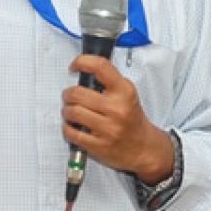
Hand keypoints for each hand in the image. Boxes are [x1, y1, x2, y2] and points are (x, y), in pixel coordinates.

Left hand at [63, 55, 172, 181]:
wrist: (144, 148)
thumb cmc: (132, 119)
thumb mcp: (127, 94)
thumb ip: (109, 82)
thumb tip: (83, 72)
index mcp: (124, 92)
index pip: (100, 66)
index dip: (82, 62)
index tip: (74, 66)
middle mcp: (117, 109)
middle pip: (77, 93)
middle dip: (68, 94)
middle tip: (69, 96)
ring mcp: (108, 129)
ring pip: (72, 112)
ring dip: (66, 110)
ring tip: (71, 111)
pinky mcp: (98, 145)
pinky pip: (72, 133)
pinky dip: (67, 128)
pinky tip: (72, 126)